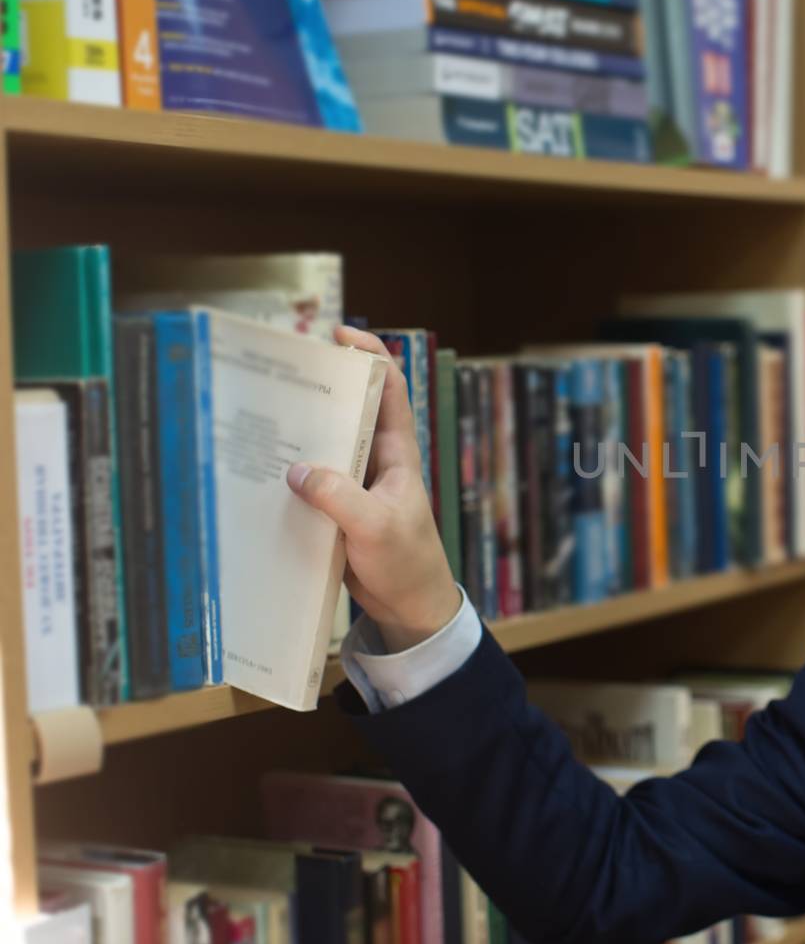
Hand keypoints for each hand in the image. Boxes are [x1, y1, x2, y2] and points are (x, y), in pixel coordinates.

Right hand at [286, 325, 460, 652]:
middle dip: (318, 389)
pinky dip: (289, 472)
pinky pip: (312, 481)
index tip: (338, 336)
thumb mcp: (375, 527)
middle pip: (348, 411)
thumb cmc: (407, 563)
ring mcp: (356, 484)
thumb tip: (296, 470)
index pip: (390, 390)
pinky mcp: (338, 509)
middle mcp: (376, 461)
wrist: (410, 607)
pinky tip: (256, 469)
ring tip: (255, 415)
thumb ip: (339, 497)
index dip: (371, 356)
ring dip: (298, 431)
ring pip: (325, 445)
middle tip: (275, 374)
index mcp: (397, 454)